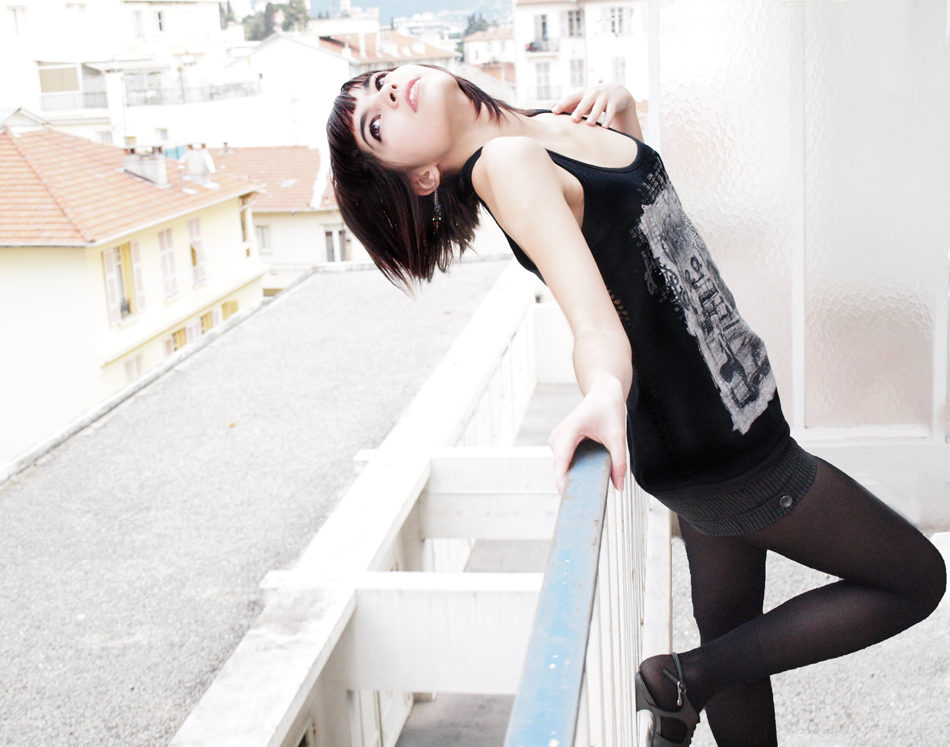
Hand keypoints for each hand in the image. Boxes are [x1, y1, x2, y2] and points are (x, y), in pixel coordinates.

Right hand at [548, 378, 627, 493]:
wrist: (603, 392)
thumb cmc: (608, 408)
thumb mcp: (618, 435)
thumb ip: (619, 462)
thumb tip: (619, 487)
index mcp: (568, 432)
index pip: (561, 465)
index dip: (564, 485)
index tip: (571, 501)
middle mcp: (558, 437)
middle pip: (560, 469)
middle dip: (572, 485)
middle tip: (586, 503)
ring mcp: (558, 440)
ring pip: (562, 467)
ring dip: (573, 478)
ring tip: (588, 492)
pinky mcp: (562, 443)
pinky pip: (565, 462)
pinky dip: (574, 471)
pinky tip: (586, 479)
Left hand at [552, 83, 637, 131]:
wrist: (617, 91)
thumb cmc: (594, 99)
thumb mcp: (583, 100)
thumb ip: (570, 105)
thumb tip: (551, 109)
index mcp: (583, 94)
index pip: (570, 98)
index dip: (562, 104)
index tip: (553, 112)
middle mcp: (593, 94)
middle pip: (585, 102)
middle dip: (579, 110)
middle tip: (573, 119)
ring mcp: (604, 97)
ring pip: (599, 107)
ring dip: (594, 115)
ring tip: (590, 124)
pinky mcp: (614, 102)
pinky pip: (611, 112)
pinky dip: (608, 119)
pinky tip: (605, 127)